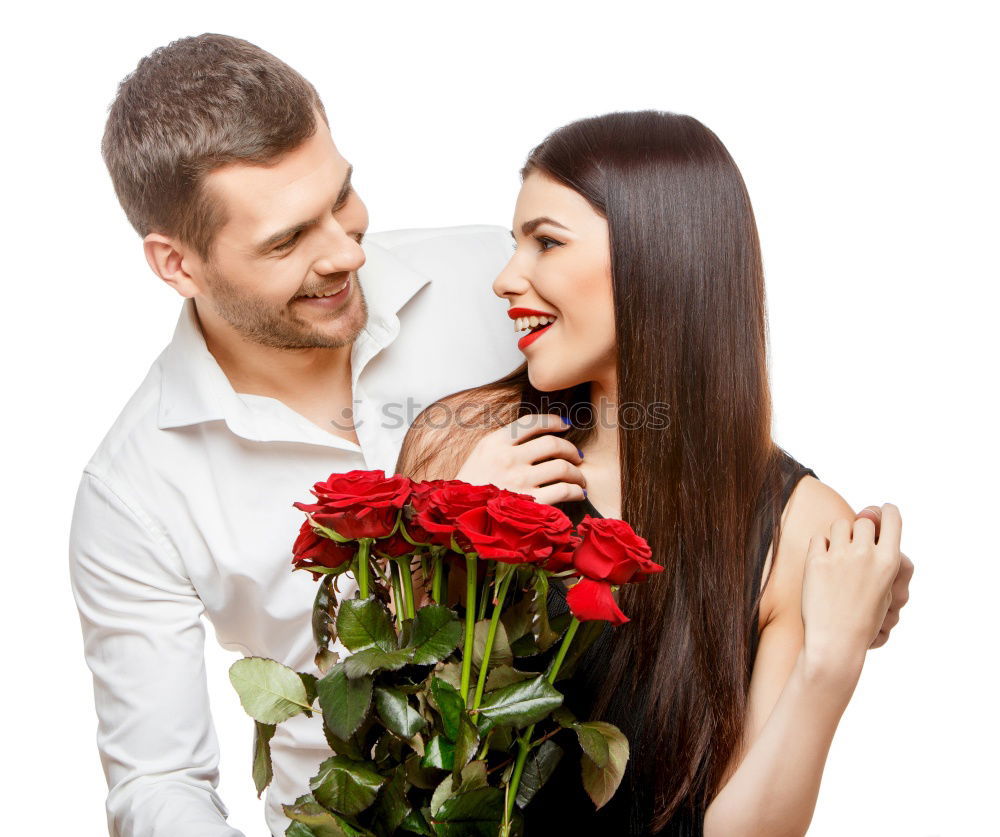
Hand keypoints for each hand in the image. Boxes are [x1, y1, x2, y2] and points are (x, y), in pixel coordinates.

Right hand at [454, 413, 586, 504]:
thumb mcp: (481, 455)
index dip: (553, 421)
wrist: (458, 516)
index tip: (565, 425)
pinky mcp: (529, 504)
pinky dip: (576, 491)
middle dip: (571, 449)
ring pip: (562, 467)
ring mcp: (519, 482)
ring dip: (577, 472)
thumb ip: (505, 442)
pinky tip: (577, 493)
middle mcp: (508, 459)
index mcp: (495, 443)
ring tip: (579, 477)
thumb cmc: (472, 486)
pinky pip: (563, 491)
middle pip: (552, 444)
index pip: (531, 422)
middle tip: (577, 456)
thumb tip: (539, 434)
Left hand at [801, 504, 902, 673]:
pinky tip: (823, 566)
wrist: (835, 641)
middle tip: (855, 549)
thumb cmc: (862, 616)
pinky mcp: (816, 561)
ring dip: (839, 536)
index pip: (892, 517)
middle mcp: (866, 554)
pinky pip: (818, 539)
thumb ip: (879, 553)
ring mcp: (840, 556)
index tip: (882, 512)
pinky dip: (820, 548)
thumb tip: (868, 514)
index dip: (886, 512)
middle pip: (863, 521)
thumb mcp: (884, 587)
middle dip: (859, 530)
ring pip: (839, 525)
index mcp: (889, 561)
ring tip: (838, 559)